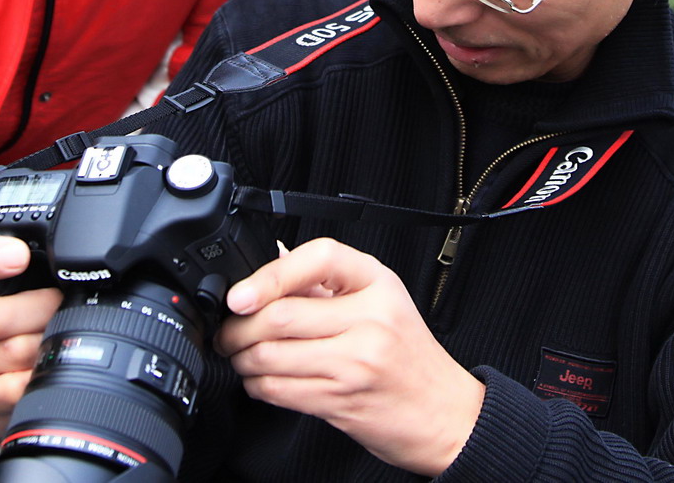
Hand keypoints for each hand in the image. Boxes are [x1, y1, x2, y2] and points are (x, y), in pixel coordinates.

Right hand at [0, 236, 62, 444]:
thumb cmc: (6, 306)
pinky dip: (41, 370)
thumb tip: (68, 246)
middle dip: (41, 308)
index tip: (19, 255)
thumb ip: (23, 255)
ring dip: (45, 339)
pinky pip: (20, 384)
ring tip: (53, 329)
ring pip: (13, 351)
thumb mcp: (5, 274)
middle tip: (60, 300)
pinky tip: (43, 360)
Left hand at [213, 237, 484, 475]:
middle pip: (281, 315)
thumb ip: (326, 281)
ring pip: (273, 355)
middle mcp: (369, 319)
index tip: (239, 294)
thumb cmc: (408, 353)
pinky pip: (281, 390)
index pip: (318, 259)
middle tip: (226, 329)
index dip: (270, 275)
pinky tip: (257, 379)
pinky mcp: (343, 401)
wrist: (446, 414)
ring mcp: (356, 363)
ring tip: (237, 353)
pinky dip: (257, 384)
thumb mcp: (379, 298)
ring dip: (241, 357)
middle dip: (238, 326)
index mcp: (376, 283)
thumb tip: (271, 262)